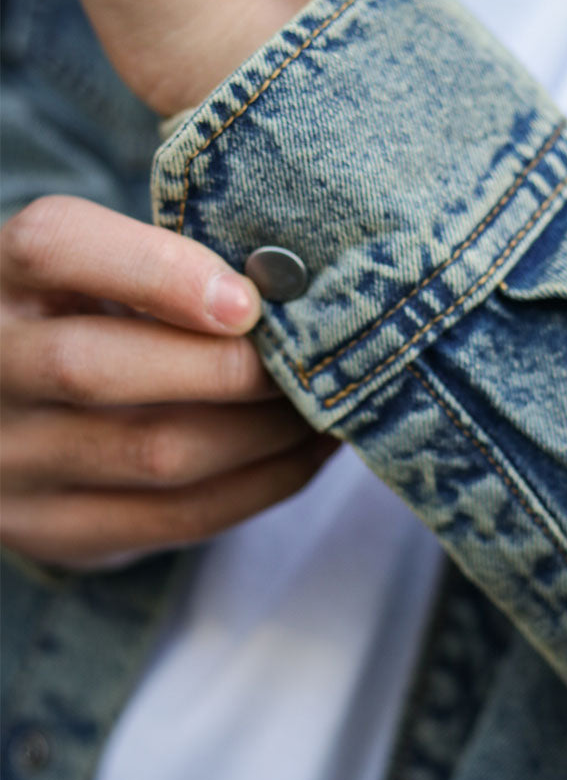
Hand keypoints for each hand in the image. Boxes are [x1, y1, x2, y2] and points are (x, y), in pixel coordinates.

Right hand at [0, 196, 332, 567]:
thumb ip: (168, 265)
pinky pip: (179, 517)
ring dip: (264, 430)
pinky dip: (265, 482)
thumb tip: (290, 290)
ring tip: (323, 402)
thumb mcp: (96, 271)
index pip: (55, 248)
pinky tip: (308, 450)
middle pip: (96, 368)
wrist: (11, 413)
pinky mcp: (55, 530)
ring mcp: (9, 462)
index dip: (157, 269)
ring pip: (154, 453)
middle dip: (228, 366)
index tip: (246, 298)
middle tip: (307, 356)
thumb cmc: (83, 317)